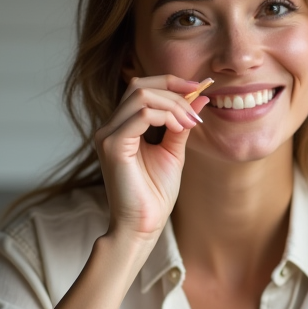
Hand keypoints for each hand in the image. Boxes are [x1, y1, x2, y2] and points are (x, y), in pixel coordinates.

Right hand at [92, 76, 208, 240]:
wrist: (143, 226)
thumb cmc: (155, 195)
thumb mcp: (173, 152)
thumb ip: (181, 124)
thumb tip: (199, 97)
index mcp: (122, 127)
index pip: (142, 88)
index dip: (171, 83)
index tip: (198, 89)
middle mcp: (110, 127)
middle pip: (140, 85)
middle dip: (173, 89)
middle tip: (198, 103)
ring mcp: (108, 135)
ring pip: (141, 95)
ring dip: (173, 104)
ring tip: (190, 123)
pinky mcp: (112, 146)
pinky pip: (141, 115)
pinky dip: (165, 116)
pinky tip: (179, 129)